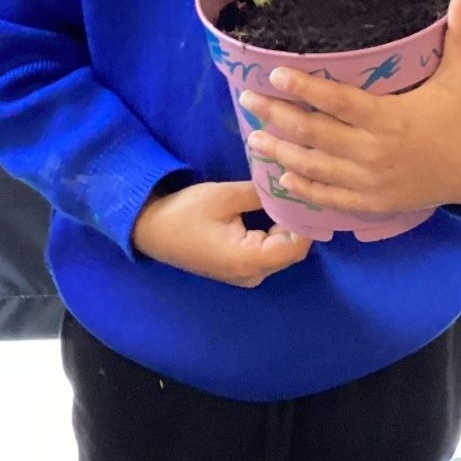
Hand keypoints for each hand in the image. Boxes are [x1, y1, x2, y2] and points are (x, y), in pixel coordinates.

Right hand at [132, 179, 312, 285]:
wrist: (150, 230)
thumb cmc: (184, 212)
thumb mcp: (225, 196)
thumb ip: (261, 194)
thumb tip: (291, 186)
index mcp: (248, 260)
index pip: (296, 246)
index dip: (307, 221)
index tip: (310, 193)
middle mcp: (252, 275)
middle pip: (292, 251)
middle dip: (300, 221)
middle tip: (304, 189)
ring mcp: (246, 275)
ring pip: (282, 251)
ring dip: (288, 226)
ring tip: (292, 195)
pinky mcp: (240, 268)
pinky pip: (269, 251)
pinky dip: (276, 232)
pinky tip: (278, 208)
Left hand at [239, 0, 460, 214]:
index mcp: (390, 118)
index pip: (338, 101)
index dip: (304, 88)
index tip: (274, 73)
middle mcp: (375, 151)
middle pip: (315, 133)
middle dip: (277, 116)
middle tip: (247, 99)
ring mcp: (371, 181)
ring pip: (316, 167)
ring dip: (281, 152)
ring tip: (252, 138)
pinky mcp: (373, 203)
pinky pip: (332, 197)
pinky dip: (305, 188)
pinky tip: (283, 176)